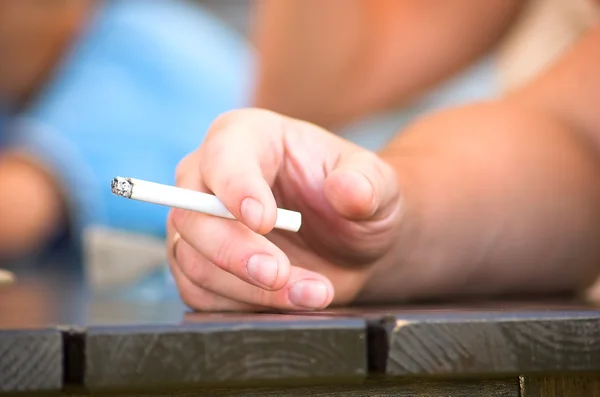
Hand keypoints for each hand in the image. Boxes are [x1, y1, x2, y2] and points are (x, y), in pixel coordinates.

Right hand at [167, 108, 401, 310]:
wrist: (351, 243)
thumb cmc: (356, 199)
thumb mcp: (376, 183)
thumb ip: (366, 182)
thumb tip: (348, 191)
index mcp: (247, 137)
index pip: (224, 157)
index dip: (236, 189)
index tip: (264, 220)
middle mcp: (212, 178)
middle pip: (193, 214)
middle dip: (233, 251)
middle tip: (277, 273)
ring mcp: (202, 225)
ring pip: (193, 261)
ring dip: (248, 288)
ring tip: (311, 293)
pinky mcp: (203, 266)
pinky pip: (199, 293)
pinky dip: (242, 306)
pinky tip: (289, 301)